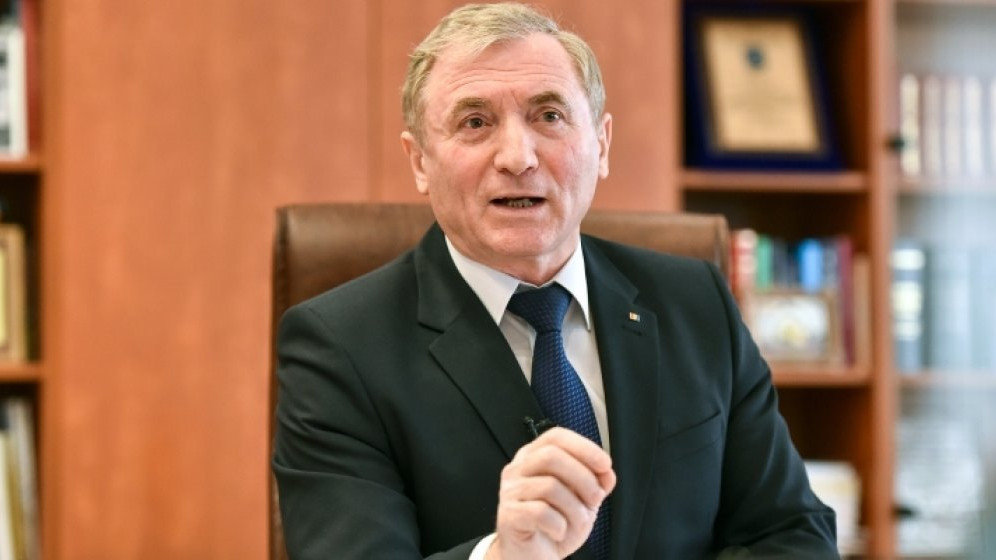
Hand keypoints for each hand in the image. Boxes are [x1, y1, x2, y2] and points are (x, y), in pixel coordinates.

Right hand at [485, 427, 615, 559]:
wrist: (533, 557)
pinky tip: (559, 531)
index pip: (556, 437)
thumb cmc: (554, 525)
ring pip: (549, 486)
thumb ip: (595, 483)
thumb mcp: (582, 502)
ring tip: (578, 520)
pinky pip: (540, 512)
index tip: (604, 463)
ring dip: (574, 507)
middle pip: (551, 456)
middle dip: (583, 477)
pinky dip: (559, 525)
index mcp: (534, 458)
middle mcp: (518, 470)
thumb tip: (606, 473)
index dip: (583, 447)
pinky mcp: (508, 515)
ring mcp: (510, 492)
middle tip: (595, 498)